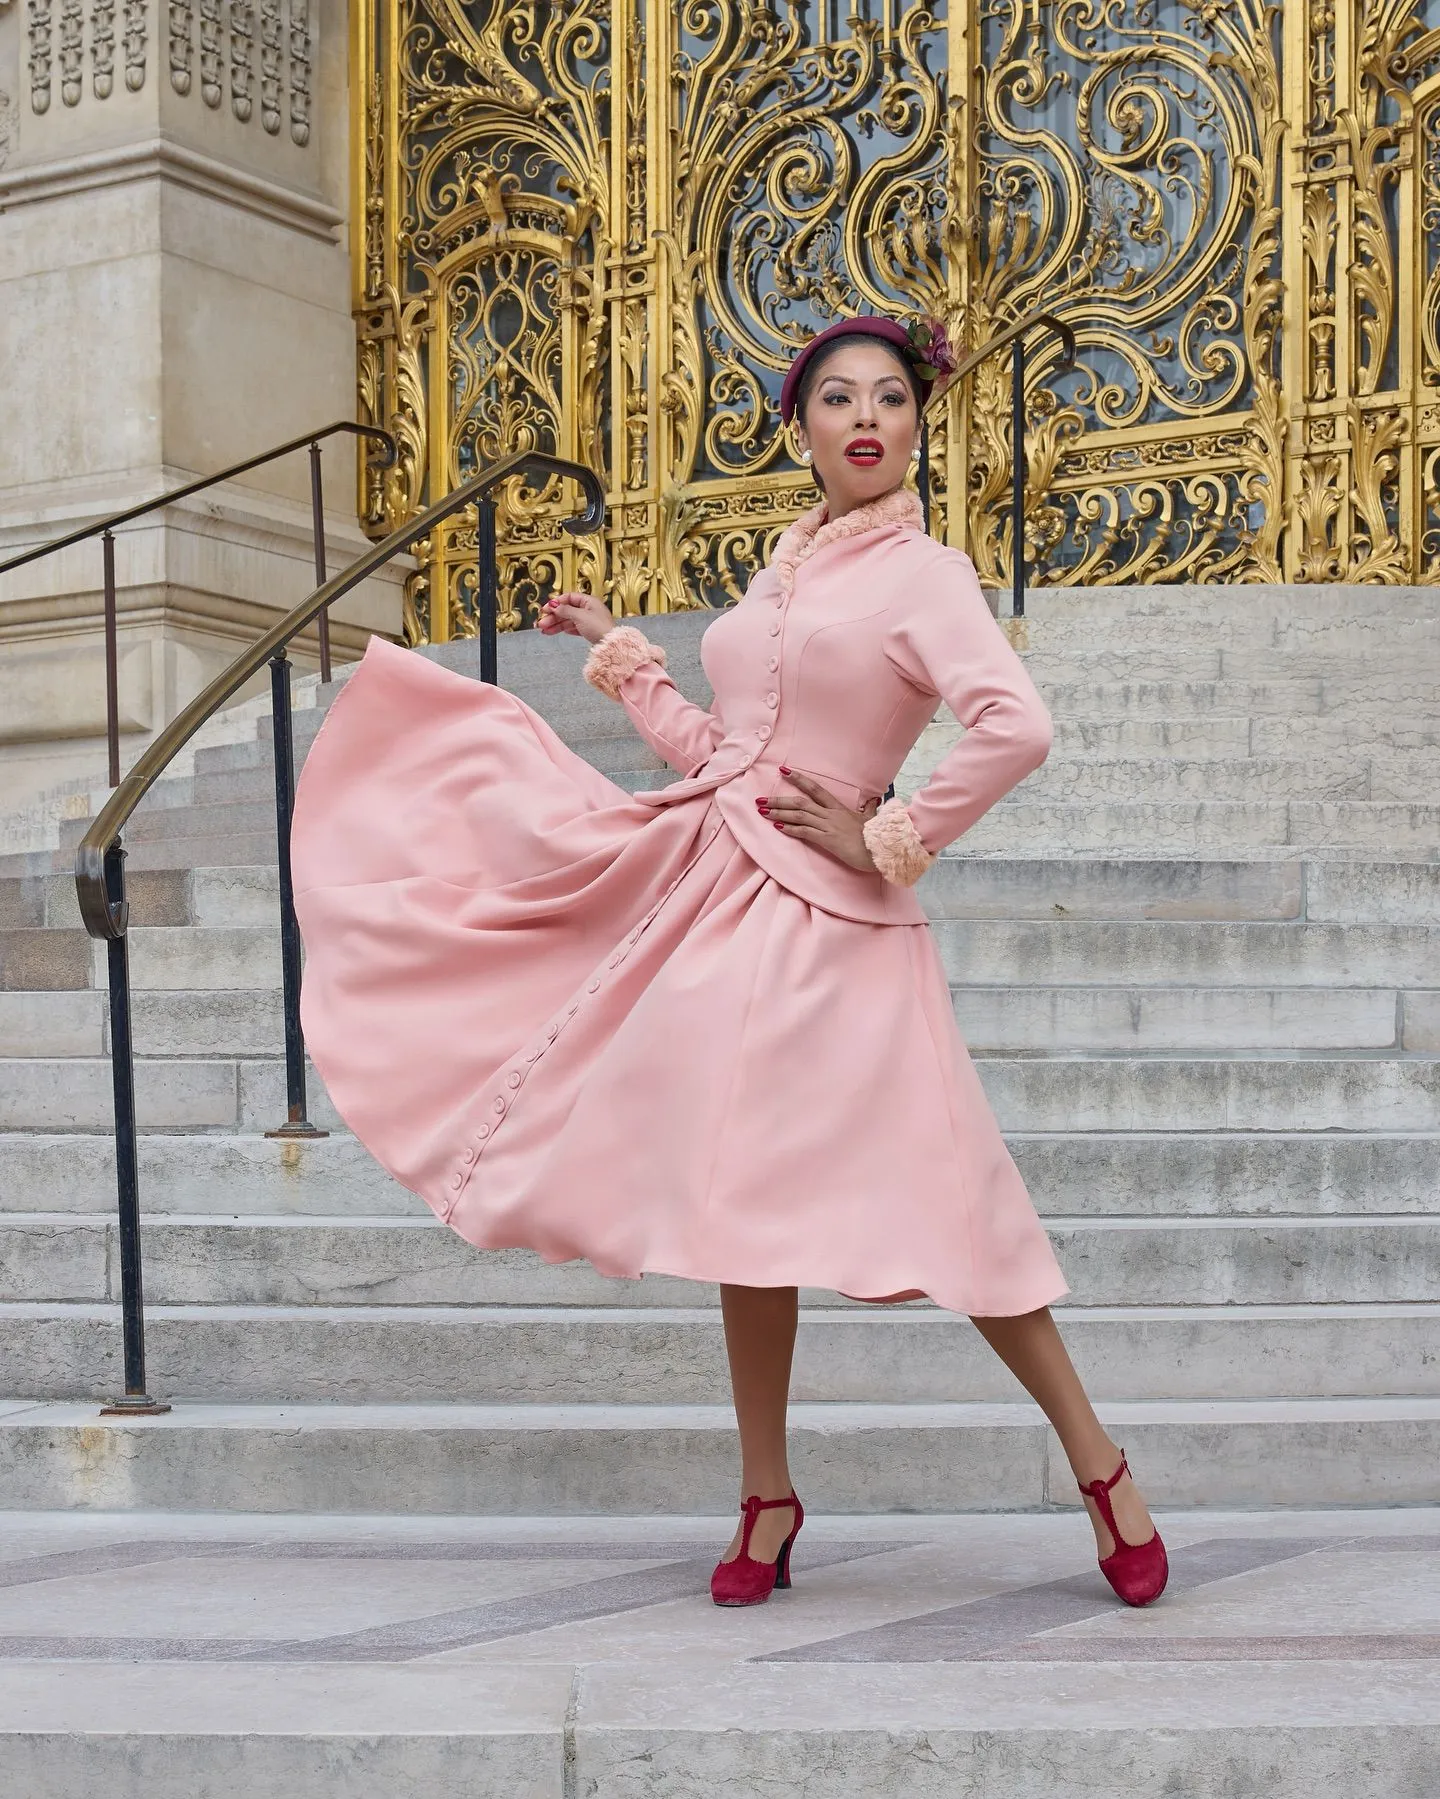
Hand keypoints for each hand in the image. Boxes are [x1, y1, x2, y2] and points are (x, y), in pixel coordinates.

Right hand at [537, 590, 616, 646]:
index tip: (545, 609)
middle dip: (553, 617)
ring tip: (544, 631)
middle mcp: (588, 609)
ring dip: (556, 625)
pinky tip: (556, 632)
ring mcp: (589, 620)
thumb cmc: (599, 627)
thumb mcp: (580, 616)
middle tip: (541, 623)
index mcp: (588, 601)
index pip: (568, 598)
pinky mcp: (589, 630)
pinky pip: (573, 628)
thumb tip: (553, 605)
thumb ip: (565, 610)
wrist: (610, 645)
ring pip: (568, 620)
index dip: (556, 603)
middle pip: (567, 610)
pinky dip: (565, 629)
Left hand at [758, 770, 880, 874]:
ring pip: (799, 815)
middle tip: (760, 799)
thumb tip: (876, 800)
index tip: (784, 771)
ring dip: (779, 813)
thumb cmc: (876, 836)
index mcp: (839, 808)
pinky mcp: (828, 840)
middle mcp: (831, 814)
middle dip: (778, 800)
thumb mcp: (871, 819)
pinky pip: (806, 832)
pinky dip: (791, 828)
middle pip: (800, 801)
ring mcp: (828, 826)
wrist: (882, 849)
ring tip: (763, 812)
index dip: (799, 779)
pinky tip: (778, 827)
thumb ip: (870, 809)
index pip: (815, 789)